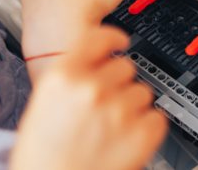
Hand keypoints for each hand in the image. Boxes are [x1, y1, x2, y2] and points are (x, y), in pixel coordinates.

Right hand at [11, 27, 167, 169]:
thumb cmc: (41, 158)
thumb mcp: (41, 107)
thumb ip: (70, 79)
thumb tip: (95, 66)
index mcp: (63, 77)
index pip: (99, 38)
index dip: (113, 38)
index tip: (120, 41)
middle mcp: (92, 88)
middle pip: (125, 66)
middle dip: (118, 83)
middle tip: (105, 106)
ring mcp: (119, 111)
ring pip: (142, 92)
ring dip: (132, 107)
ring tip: (111, 129)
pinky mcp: (141, 134)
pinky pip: (156, 117)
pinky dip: (146, 128)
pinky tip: (126, 139)